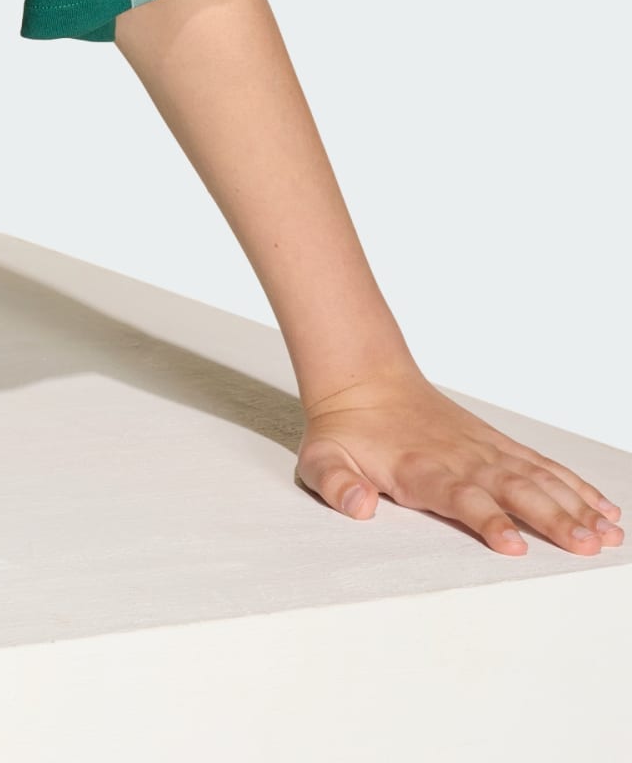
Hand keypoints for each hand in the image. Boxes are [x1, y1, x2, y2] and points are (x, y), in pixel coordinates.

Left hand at [296, 368, 622, 554]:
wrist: (361, 379)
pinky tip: (603, 508)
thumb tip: (358, 505)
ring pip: (535, 477)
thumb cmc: (344, 430)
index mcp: (421, 468)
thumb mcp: (321, 458)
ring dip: (572, 505)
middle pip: (511, 489)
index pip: (461, 497)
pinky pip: (540, 464)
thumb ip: (335, 483)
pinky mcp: (495, 444)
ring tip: (608, 533)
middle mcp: (460, 459)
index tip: (513, 544)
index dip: (487, 520)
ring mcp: (482, 450)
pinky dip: (573, 485)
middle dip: (550, 518)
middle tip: (586, 545)